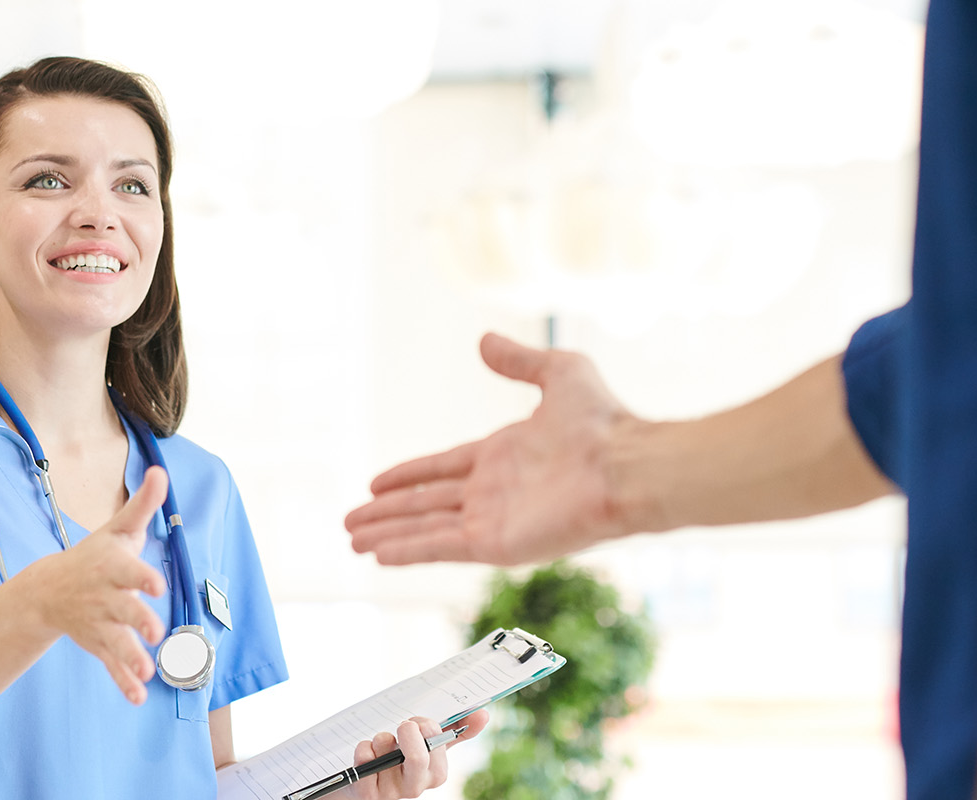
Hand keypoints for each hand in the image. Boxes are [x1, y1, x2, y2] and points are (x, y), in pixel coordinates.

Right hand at [10, 466, 169, 704]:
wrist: (46, 591)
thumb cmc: (94, 557)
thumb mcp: (117, 530)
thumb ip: (142, 506)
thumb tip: (162, 471)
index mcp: (112, 568)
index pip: (129, 571)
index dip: (143, 578)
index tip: (157, 586)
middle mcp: (105, 597)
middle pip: (123, 609)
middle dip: (138, 620)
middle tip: (155, 632)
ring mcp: (100, 623)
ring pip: (116, 642)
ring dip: (131, 657)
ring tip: (147, 672)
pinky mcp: (98, 644)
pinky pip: (111, 665)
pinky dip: (123, 682)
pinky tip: (139, 696)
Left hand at [344, 712, 487, 798]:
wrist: (366, 780)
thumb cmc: (401, 758)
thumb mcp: (428, 745)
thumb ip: (455, 731)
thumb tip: (482, 714)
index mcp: (435, 774)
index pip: (439, 746)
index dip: (428, 728)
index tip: (419, 722)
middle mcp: (415, 787)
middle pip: (418, 759)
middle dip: (408, 731)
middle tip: (403, 725)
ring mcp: (391, 792)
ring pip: (385, 753)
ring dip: (381, 738)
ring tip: (382, 743)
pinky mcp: (368, 794)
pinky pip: (364, 761)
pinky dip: (364, 749)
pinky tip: (368, 753)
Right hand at [345, 333, 650, 564]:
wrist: (626, 463)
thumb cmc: (603, 420)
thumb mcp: (560, 373)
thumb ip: (520, 361)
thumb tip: (485, 340)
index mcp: (502, 456)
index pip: (442, 469)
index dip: (408, 477)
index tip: (375, 484)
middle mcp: (493, 491)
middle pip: (426, 503)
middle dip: (387, 513)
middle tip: (350, 522)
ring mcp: (493, 519)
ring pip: (426, 528)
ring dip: (388, 534)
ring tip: (351, 541)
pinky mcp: (497, 543)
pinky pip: (441, 547)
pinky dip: (408, 550)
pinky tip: (378, 555)